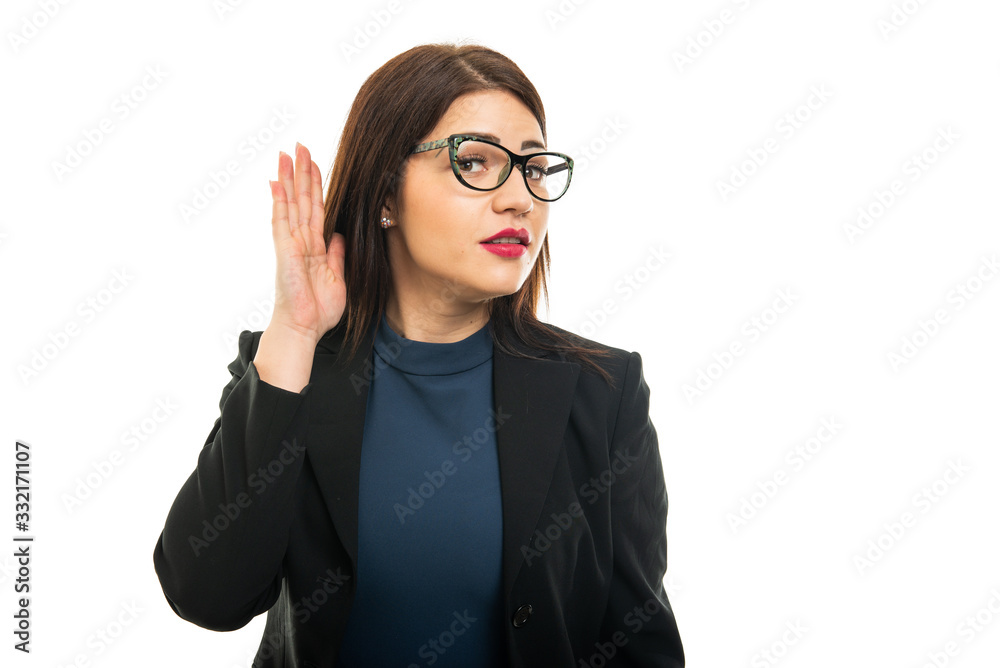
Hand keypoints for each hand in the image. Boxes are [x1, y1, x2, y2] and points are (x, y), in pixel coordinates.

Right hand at [267, 142, 345, 342]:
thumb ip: (336, 254)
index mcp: (314, 247)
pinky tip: (276, 182)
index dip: (315, 186)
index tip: (314, 164)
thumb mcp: (337, 277)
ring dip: (289, 179)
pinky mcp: (285, 252)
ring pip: (291, 204)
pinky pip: (281, 222)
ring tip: (287, 153)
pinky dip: (279, 201)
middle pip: (302, 200)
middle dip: (302, 173)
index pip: (315, 209)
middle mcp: (300, 241)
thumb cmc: (318, 310)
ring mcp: (290, 244)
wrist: (304, 329)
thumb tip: (338, 235)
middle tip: (300, 146)